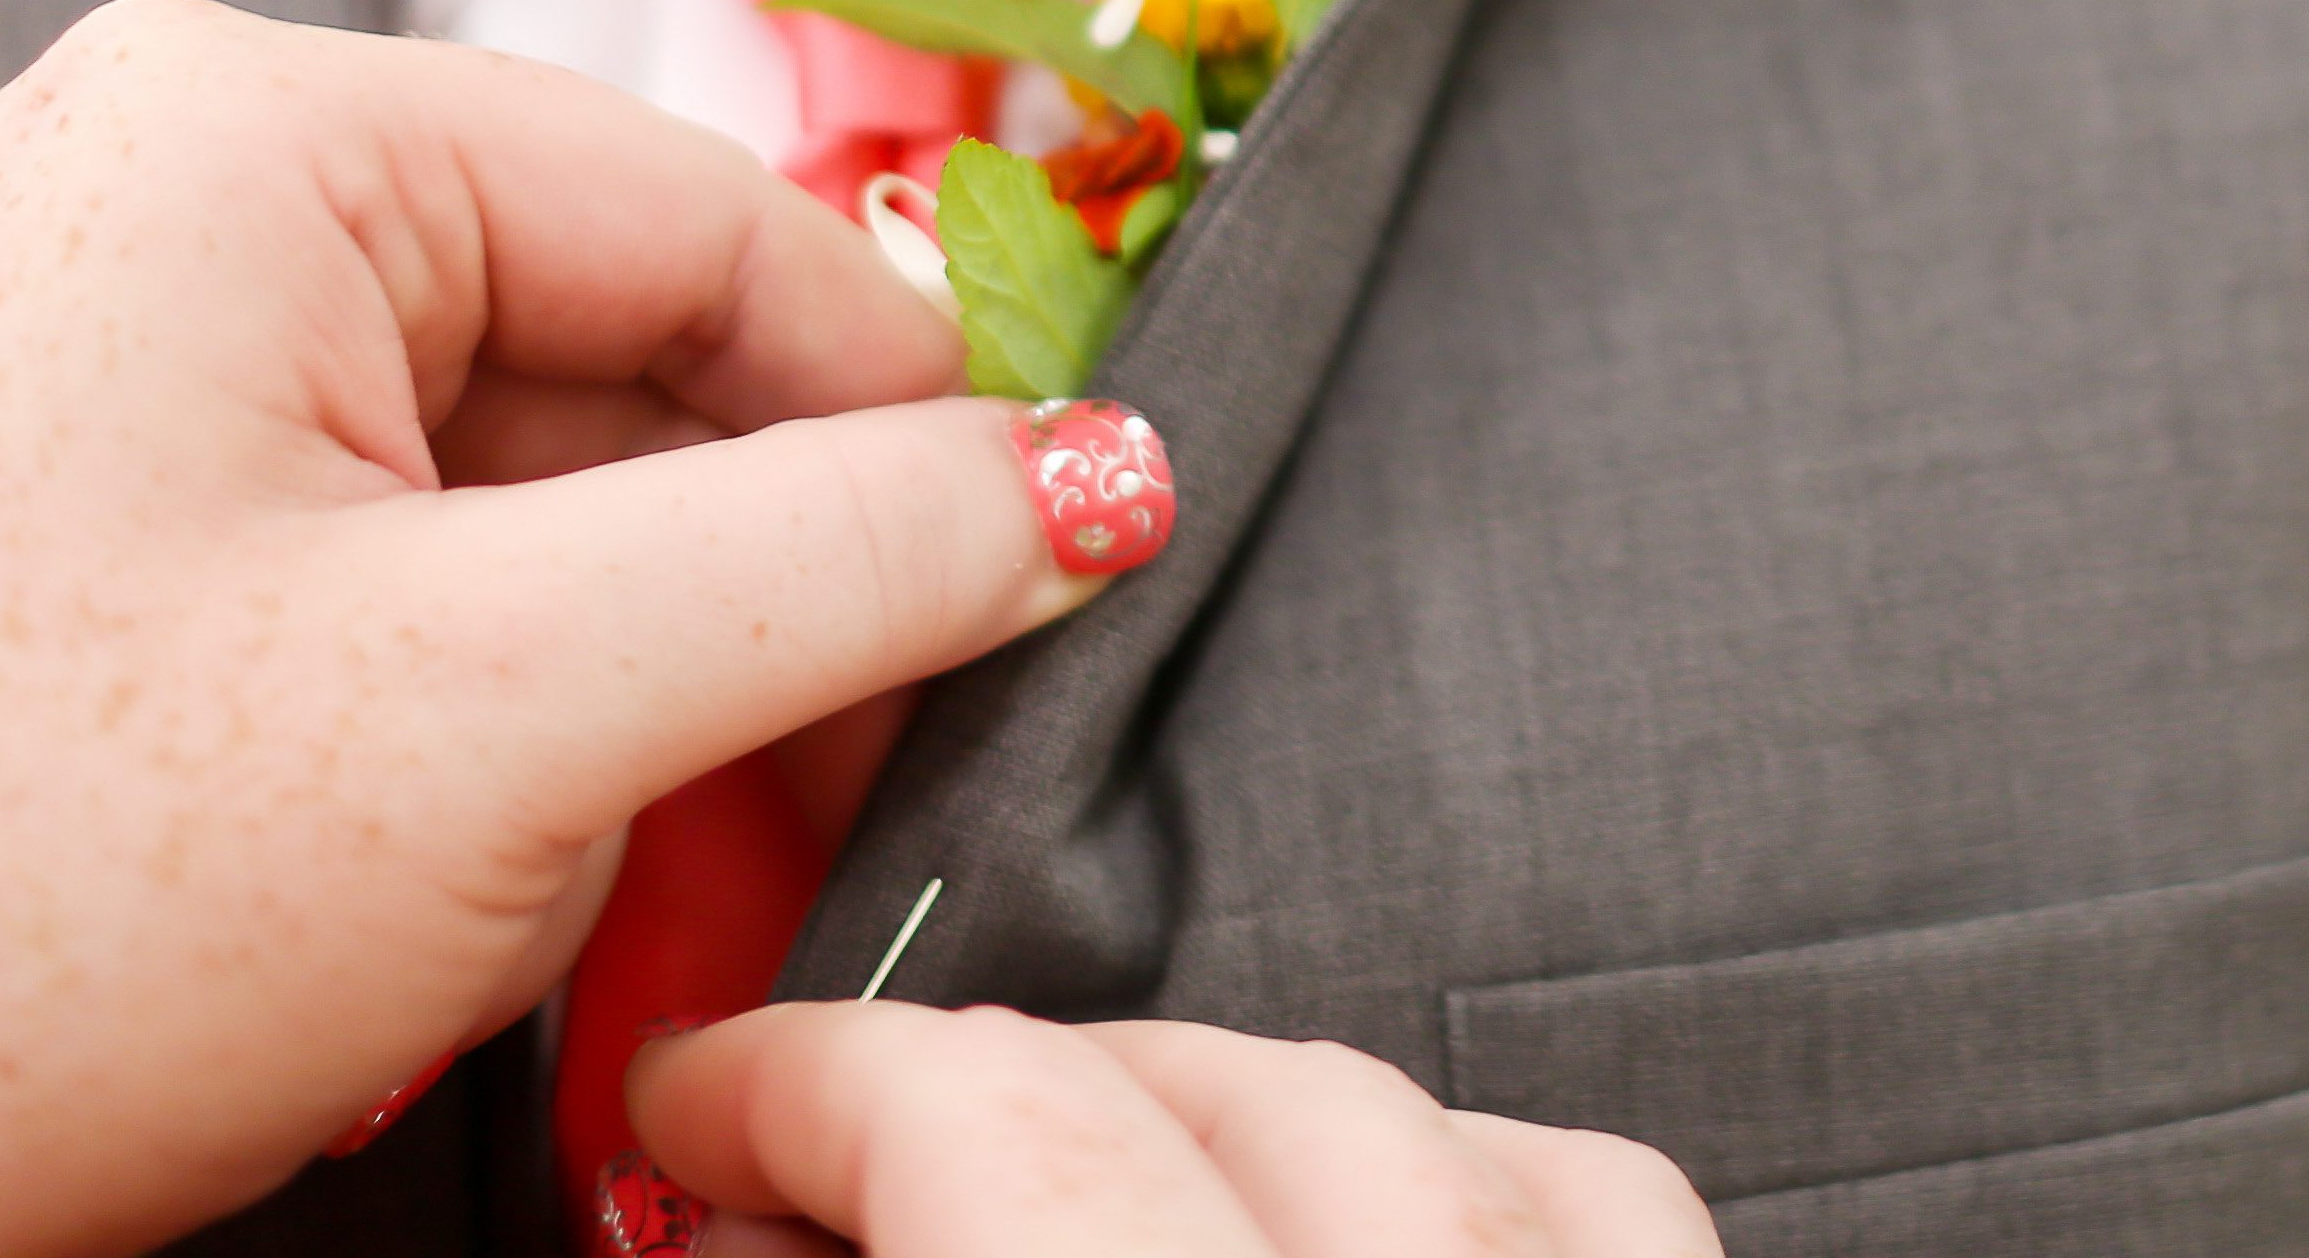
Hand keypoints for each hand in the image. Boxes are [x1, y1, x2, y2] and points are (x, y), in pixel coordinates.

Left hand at [0, 0, 1141, 1257]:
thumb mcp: (521, 708)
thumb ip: (855, 557)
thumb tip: (1101, 472)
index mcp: (235, 125)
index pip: (712, 213)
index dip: (906, 413)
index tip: (1056, 569)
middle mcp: (153, 188)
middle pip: (622, 348)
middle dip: (752, 587)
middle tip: (859, 792)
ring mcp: (98, 355)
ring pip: (524, 481)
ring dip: (638, 680)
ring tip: (676, 878)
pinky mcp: (76, 521)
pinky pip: (394, 565)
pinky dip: (503, 719)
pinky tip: (525, 881)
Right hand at [633, 1009, 1719, 1255]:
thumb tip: (726, 1230)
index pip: (994, 1122)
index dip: (803, 1079)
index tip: (705, 1103)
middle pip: (1207, 1090)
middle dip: (983, 1087)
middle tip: (834, 1154)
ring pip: (1423, 1123)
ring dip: (1214, 1110)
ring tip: (1066, 1175)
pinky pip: (1603, 1212)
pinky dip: (1457, 1178)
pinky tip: (1343, 1224)